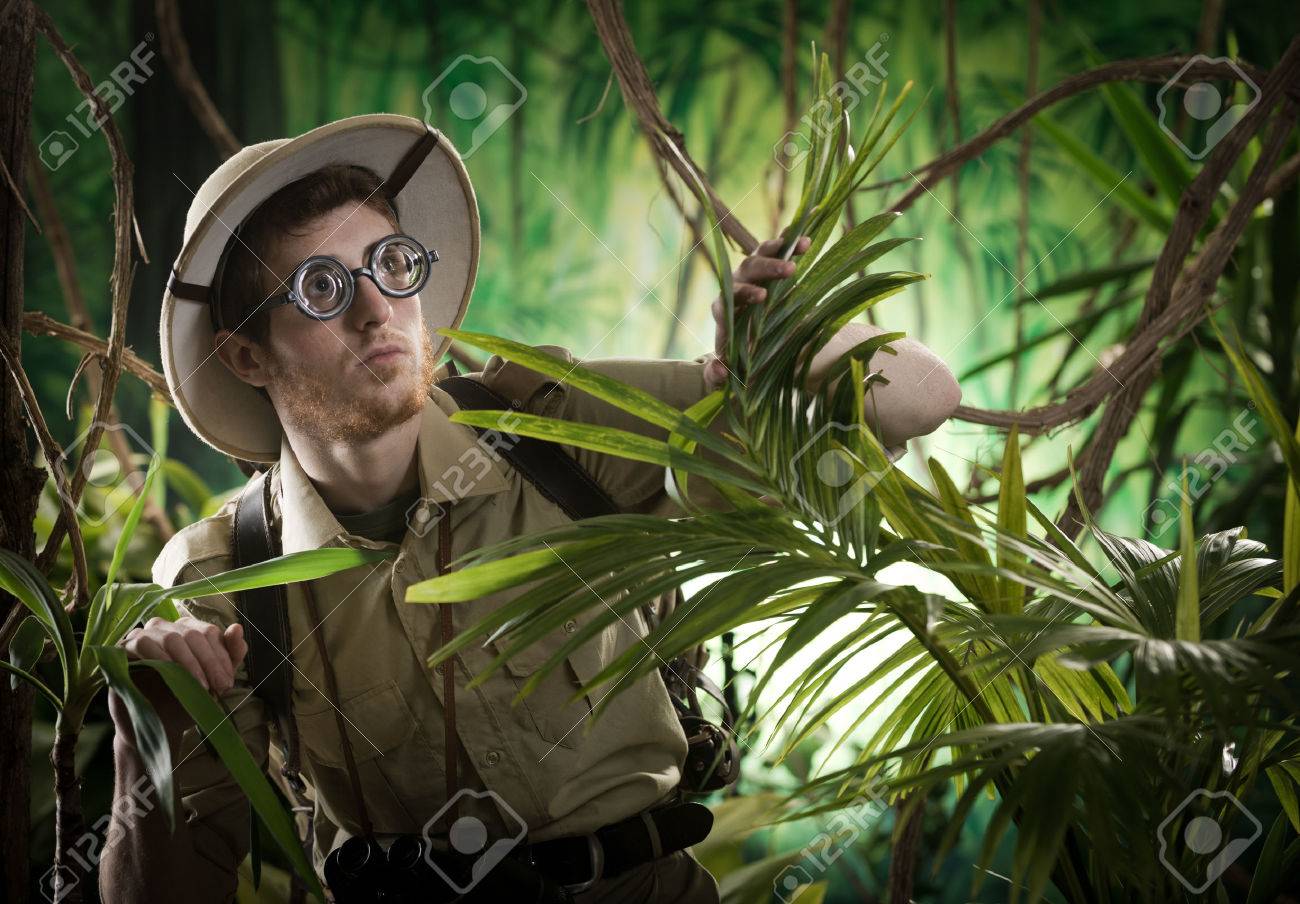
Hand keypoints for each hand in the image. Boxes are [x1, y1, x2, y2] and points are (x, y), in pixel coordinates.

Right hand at [110, 616, 247, 743]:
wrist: (158, 726)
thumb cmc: (187, 699)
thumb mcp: (215, 678)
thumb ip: (231, 654)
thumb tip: (238, 627)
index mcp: (189, 630)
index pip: (208, 631)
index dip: (221, 655)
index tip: (228, 681)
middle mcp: (166, 628)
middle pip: (192, 633)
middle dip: (209, 661)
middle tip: (220, 687)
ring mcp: (143, 636)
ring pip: (170, 636)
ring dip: (189, 662)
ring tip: (201, 686)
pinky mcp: (124, 649)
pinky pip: (143, 643)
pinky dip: (161, 656)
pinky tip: (172, 673)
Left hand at [705, 234, 811, 390]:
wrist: (750, 344)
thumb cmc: (738, 358)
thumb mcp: (729, 372)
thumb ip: (719, 376)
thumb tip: (720, 371)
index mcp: (726, 313)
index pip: (728, 300)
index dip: (743, 295)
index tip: (762, 297)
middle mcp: (736, 288)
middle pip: (746, 271)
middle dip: (767, 268)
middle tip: (790, 270)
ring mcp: (752, 276)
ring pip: (760, 255)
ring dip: (780, 249)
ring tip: (802, 246)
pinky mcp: (769, 269)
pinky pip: (777, 251)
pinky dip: (790, 242)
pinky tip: (806, 238)